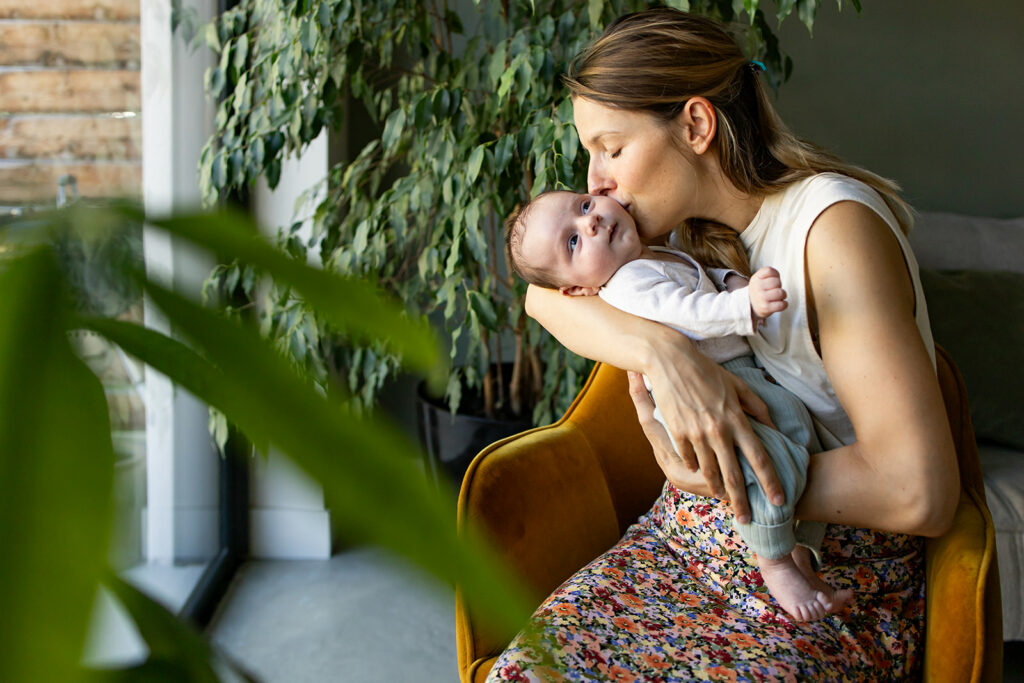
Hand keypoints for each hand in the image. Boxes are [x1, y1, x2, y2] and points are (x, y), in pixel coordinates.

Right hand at [634, 339, 784, 523]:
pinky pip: (688, 459)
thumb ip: (757, 407)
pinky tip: (699, 474)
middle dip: (742, 501)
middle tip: (747, 519)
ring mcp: (696, 433)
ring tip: (723, 499)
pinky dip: (695, 468)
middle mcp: (719, 430)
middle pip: (734, 474)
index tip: (779, 500)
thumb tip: (773, 427)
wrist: (670, 360)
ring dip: (717, 489)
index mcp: (737, 419)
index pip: (759, 457)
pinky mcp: (677, 432)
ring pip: (709, 471)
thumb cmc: (706, 371)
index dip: (771, 482)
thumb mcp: (737, 385)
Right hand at [748, 266, 786, 325]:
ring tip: (778, 297)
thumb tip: (777, 276)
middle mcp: (757, 287)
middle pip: (777, 282)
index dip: (776, 275)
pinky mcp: (766, 307)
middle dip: (779, 286)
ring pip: (780, 293)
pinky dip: (784, 304)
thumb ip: (769, 273)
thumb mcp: (759, 278)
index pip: (769, 271)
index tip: (773, 279)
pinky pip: (781, 304)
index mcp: (756, 278)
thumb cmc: (760, 291)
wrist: (751, 306)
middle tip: (775, 290)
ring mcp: (761, 298)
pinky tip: (780, 303)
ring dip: (783, 295)